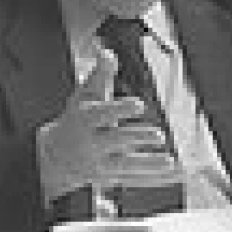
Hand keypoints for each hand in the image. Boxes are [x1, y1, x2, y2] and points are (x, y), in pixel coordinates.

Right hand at [41, 48, 170, 194]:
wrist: (54, 157)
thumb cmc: (76, 120)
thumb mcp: (84, 95)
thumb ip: (99, 74)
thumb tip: (107, 52)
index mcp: (86, 120)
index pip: (102, 114)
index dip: (120, 108)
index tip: (139, 104)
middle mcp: (93, 143)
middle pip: (115, 141)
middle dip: (136, 138)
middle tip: (158, 135)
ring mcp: (102, 163)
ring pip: (127, 165)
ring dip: (150, 164)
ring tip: (171, 162)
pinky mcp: (112, 177)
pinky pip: (136, 179)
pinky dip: (156, 178)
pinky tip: (176, 174)